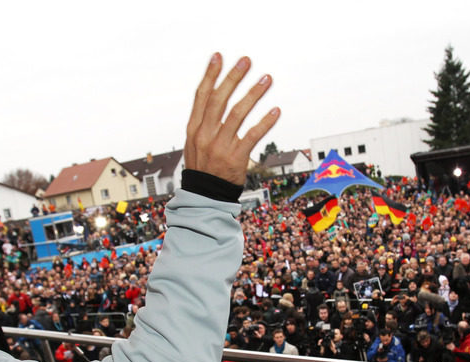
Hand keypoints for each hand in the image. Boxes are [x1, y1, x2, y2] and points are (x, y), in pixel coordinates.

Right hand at [184, 54, 279, 184]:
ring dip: (254, 94)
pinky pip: (252, 136)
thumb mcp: (195, 143)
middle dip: (233, 78)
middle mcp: (206, 135)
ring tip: (267, 79)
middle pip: (220, 100)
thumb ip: (204, 121)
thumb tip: (214, 95)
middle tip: (246, 61)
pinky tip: (275, 110)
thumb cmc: (204, 167)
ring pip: (238, 114)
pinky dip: (265, 122)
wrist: (206, 197)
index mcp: (194, 129)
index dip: (210, 75)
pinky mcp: (235, 158)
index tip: (219, 57)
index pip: (202, 96)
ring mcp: (220, 147)